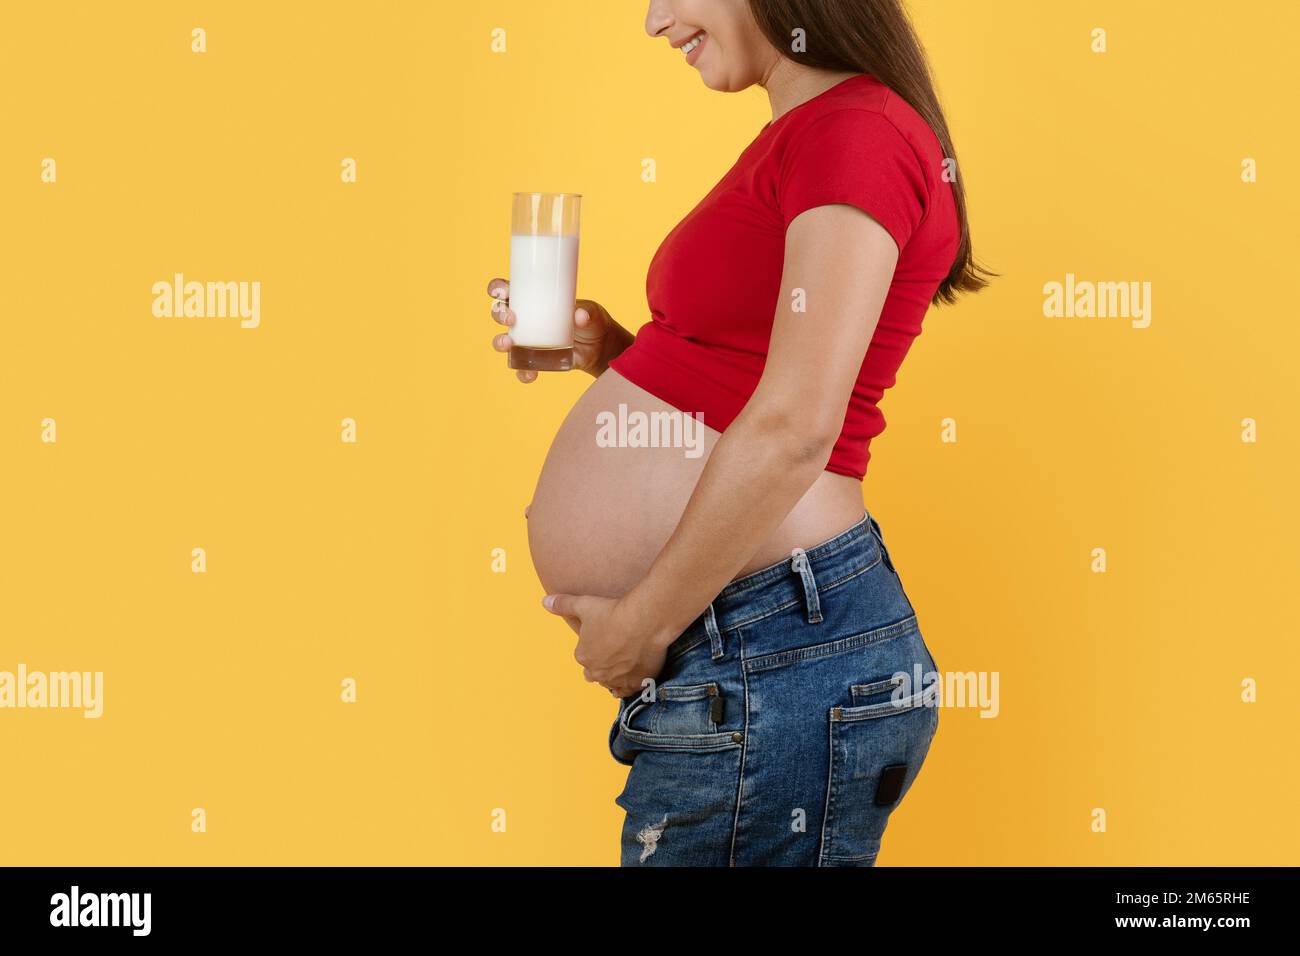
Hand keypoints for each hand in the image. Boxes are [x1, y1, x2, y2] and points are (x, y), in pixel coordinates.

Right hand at [487, 277, 624, 380]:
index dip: (498, 288)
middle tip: (511, 318)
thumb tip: (580, 316)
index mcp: (532, 300)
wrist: (600, 347)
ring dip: (500, 342)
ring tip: (509, 344)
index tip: (501, 291)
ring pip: (504, 341)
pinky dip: (523, 372)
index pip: (507, 290)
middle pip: (500, 314)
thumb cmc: (591, 320)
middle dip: (499, 314)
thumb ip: (587, 312)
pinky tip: (530, 374)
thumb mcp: (592, 312)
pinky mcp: (535, 360)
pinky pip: (522, 368)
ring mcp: (528, 341)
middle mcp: (524, 320)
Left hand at [541, 592, 671, 697]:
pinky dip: (631, 684)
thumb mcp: (583, 604)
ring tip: (626, 663)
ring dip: (616, 676)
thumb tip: (545, 602)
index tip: (605, 636)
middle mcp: (598, 672)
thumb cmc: (613, 612)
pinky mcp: (637, 683)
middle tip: (615, 649)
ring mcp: (618, 680)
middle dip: (602, 664)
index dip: (594, 646)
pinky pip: (630, 690)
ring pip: (612, 684)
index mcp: (583, 656)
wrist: (643, 620)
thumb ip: (563, 604)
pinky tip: (636, 675)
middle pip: (595, 673)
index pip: (584, 656)